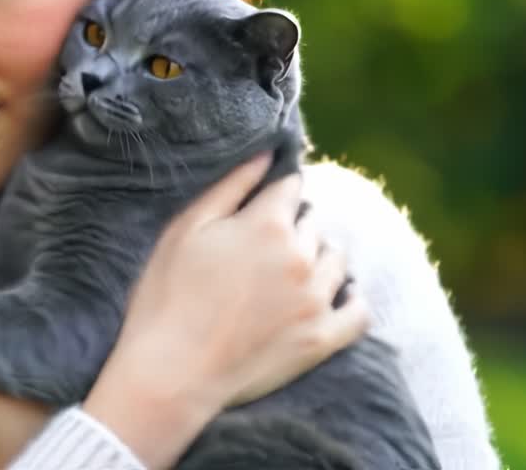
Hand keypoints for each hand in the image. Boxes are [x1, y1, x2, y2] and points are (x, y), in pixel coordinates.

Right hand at [83, 151, 368, 468]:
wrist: (171, 373)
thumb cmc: (167, 296)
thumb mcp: (185, 228)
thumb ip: (230, 185)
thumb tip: (267, 152)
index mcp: (267, 224)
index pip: (291, 187)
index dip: (274, 193)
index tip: (262, 205)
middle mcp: (301, 256)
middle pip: (313, 222)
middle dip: (292, 227)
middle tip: (261, 249)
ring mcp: (316, 299)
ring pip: (337, 260)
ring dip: (319, 258)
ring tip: (290, 273)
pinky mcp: (322, 339)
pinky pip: (358, 310)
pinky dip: (350, 299)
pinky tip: (333, 298)